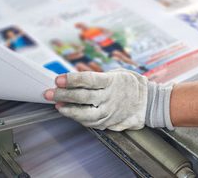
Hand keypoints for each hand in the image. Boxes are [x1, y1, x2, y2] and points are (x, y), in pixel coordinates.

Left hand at [44, 69, 173, 130]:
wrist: (149, 102)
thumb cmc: (131, 85)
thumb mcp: (117, 74)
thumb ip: (98, 78)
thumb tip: (76, 80)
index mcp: (112, 81)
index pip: (88, 80)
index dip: (71, 79)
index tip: (58, 79)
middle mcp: (110, 97)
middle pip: (83, 96)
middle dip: (63, 94)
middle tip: (49, 92)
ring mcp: (110, 111)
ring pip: (85, 114)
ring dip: (68, 110)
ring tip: (57, 105)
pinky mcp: (110, 122)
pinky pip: (91, 122)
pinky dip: (78, 119)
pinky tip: (70, 114)